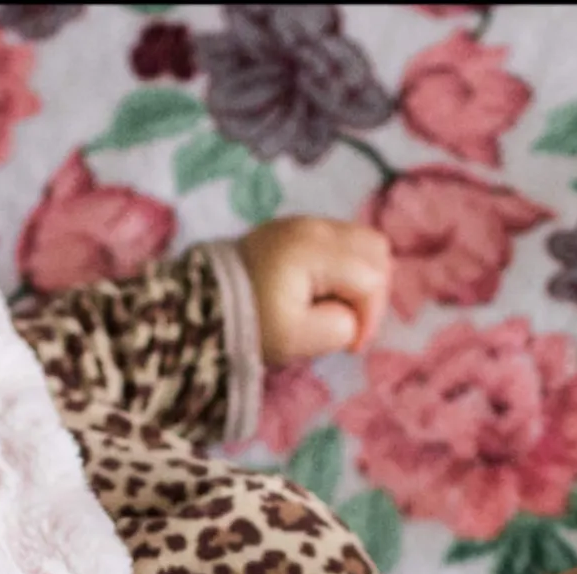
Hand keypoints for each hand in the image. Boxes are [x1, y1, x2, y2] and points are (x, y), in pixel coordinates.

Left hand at [237, 216, 391, 363]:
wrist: (200, 305)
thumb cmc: (248, 324)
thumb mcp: (294, 339)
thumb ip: (337, 328)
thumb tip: (352, 318)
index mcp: (315, 250)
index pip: (371, 278)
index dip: (370, 317)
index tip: (351, 347)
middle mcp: (315, 226)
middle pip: (376, 249)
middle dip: (372, 292)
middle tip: (351, 325)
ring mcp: (304, 222)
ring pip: (362, 241)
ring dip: (360, 278)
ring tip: (336, 310)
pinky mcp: (295, 228)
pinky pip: (339, 241)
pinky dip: (343, 267)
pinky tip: (321, 294)